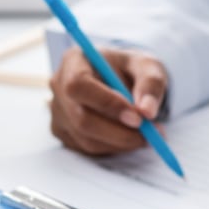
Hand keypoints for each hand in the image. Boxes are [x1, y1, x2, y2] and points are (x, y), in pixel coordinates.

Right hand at [48, 46, 168, 154]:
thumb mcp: (147, 66)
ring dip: (121, 142)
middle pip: (81, 118)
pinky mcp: (63, 131)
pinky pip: (88, 148)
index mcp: (73, 61)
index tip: (138, 118)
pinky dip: (114, 147)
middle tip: (150, 133)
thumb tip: (147, 111)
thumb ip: (151, 83)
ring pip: (86, 138)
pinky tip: (128, 135)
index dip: (107, 104)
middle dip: (119, 132)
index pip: (79, 85)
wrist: (119, 79)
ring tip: (146, 134)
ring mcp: (57, 112)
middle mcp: (58, 86)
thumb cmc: (130, 69)